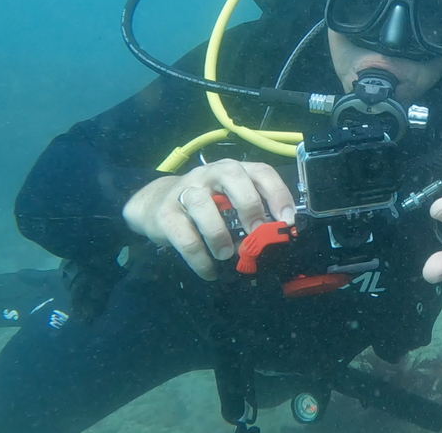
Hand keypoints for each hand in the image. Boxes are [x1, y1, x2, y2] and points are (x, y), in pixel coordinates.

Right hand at [122, 159, 295, 280]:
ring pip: (202, 204)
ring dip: (218, 233)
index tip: (287, 220)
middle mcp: (210, 173)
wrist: (154, 205)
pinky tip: (209, 270)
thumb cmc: (205, 206)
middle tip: (257, 233)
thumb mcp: (230, 203)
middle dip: (249, 205)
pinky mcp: (165, 213)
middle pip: (231, 175)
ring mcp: (185, 190)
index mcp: (233, 170)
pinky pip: (184, 236)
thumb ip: (252, 215)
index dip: (278, 193)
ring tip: (226, 254)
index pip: (260, 171)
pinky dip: (199, 257)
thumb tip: (275, 240)